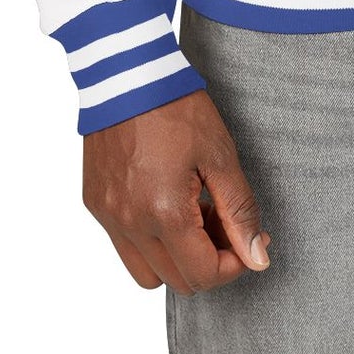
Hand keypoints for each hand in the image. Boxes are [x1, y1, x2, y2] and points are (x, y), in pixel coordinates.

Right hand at [82, 89, 271, 294]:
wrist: (127, 72)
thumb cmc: (176, 107)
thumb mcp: (220, 156)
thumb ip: (240, 211)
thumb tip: (258, 258)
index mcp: (164, 213)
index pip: (204, 275)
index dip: (236, 264)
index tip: (250, 236)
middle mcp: (130, 224)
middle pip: (177, 281)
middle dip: (209, 259)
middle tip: (222, 218)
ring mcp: (109, 216)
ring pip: (147, 273)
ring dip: (176, 257)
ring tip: (193, 214)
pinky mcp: (96, 203)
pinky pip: (124, 245)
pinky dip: (149, 239)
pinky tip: (165, 200)